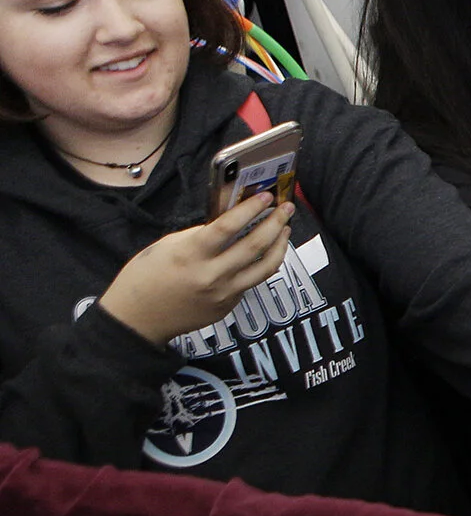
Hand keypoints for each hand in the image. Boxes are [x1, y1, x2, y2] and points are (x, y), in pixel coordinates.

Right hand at [97, 194, 294, 344]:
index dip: (250, 209)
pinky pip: (252, 281)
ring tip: (284, 229)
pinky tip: (267, 253)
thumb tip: (230, 222)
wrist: (138, 319)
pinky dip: (263, 264)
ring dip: (280, 245)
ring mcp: (223, 293)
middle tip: (287, 208)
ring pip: (265, 267)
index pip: (227, 226)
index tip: (266, 196)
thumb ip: (200, 234)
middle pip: (254, 246)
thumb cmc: (145, 276)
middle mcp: (211, 275)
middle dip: (275, 223)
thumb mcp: (167, 246)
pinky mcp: (228, 306)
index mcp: (190, 254)